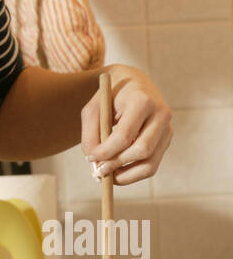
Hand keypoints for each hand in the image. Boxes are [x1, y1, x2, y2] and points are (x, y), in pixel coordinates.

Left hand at [81, 64, 172, 184]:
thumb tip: (93, 162)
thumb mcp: (94, 108)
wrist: (134, 83)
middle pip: (142, 150)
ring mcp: (168, 128)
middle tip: (98, 172)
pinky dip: (134, 172)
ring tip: (107, 175)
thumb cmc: (111, 96)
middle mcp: (161, 114)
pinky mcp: (167, 139)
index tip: (89, 158)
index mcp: (142, 101)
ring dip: (127, 175)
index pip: (125, 134)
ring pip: (150, 164)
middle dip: (117, 164)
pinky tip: (118, 170)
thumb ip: (90, 134)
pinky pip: (152, 164)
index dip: (106, 151)